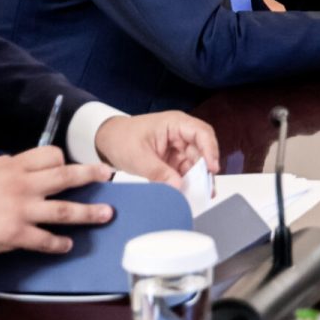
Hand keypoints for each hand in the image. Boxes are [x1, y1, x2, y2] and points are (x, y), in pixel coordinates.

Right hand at [0, 147, 112, 257]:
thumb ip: (12, 167)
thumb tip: (31, 167)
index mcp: (14, 167)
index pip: (51, 156)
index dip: (65, 160)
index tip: (72, 166)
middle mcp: (22, 185)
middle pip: (66, 178)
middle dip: (91, 176)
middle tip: (108, 176)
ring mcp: (20, 210)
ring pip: (63, 211)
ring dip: (88, 213)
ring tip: (106, 215)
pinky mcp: (15, 234)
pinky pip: (44, 240)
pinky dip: (58, 243)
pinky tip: (68, 245)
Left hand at [94, 112, 220, 190]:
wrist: (107, 142)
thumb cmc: (121, 138)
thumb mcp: (138, 157)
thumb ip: (158, 172)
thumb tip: (177, 186)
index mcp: (175, 123)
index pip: (201, 133)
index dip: (210, 150)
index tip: (212, 169)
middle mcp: (181, 134)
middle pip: (202, 150)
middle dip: (205, 170)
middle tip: (206, 190)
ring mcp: (178, 147)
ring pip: (196, 163)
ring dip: (197, 179)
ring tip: (198, 195)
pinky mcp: (173, 159)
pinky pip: (185, 171)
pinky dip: (186, 182)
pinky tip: (187, 194)